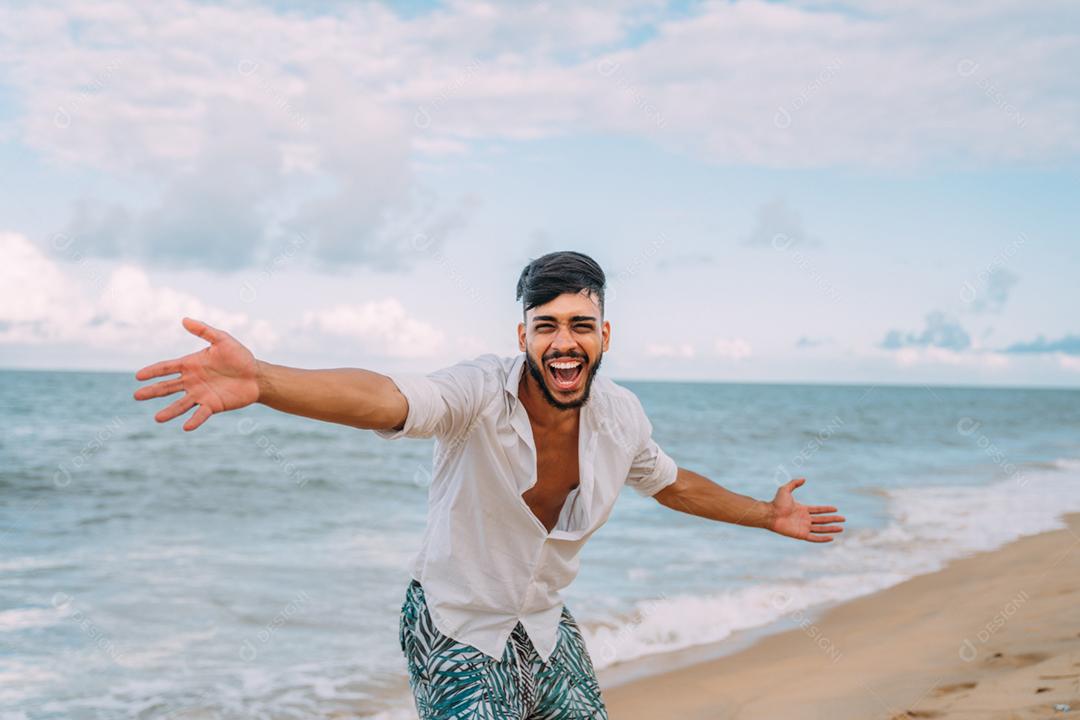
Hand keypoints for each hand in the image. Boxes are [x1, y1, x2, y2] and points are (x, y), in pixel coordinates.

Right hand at [133, 317, 259, 430]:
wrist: (256, 375)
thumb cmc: (239, 357)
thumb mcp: (222, 340)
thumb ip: (204, 331)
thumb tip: (184, 320)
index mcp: (190, 365)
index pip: (167, 368)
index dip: (153, 371)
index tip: (139, 375)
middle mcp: (192, 381)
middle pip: (167, 387)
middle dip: (152, 391)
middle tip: (137, 396)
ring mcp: (201, 394)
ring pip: (181, 404)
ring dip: (169, 411)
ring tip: (158, 418)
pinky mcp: (212, 405)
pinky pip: (201, 414)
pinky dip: (194, 420)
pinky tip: (186, 427)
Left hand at [767, 478, 845, 542]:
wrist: (770, 514)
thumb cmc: (776, 503)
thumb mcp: (785, 489)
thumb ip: (794, 483)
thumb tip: (804, 479)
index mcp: (803, 510)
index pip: (818, 510)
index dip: (827, 509)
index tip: (836, 509)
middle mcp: (804, 519)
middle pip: (822, 519)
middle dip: (833, 519)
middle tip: (843, 519)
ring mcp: (803, 527)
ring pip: (821, 529)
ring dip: (831, 529)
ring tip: (841, 528)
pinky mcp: (801, 535)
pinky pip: (814, 538)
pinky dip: (823, 538)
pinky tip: (831, 538)